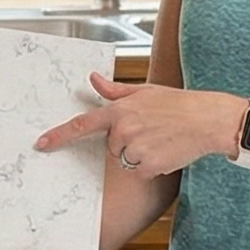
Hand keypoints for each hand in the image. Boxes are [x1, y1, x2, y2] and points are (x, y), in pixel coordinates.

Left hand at [36, 71, 249, 178]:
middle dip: (126, 141)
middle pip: (110, 146)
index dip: (59, 136)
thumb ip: (115, 90)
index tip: (41, 144)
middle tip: (150, 131)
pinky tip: (167, 151)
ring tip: (160, 140)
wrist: (207, 120)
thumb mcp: (145, 92)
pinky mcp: (149, 166)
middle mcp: (124, 130)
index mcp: (120, 111)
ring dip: (140, 155)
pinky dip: (153, 165)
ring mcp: (136, 149)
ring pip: (126, 160)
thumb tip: (93, 78)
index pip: (82, 125)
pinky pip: (142, 171)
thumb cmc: (178, 104)